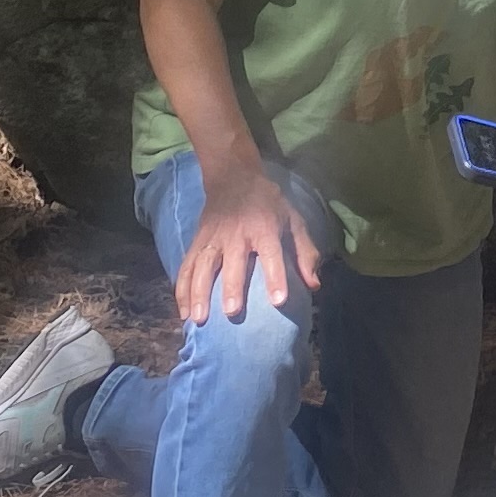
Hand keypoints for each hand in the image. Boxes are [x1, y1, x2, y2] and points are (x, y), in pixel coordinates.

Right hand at [175, 167, 320, 326]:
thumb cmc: (268, 204)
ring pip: (202, 265)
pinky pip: (186, 266)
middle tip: (231, 313)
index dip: (275, 276)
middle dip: (231, 286)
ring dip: (198, 292)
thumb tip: (313, 285)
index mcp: (264, 227)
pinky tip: (184, 313)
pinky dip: (182, 290)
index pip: (271, 252)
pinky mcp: (196, 241)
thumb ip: (305, 252)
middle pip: (232, 262)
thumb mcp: (294, 219)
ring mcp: (212, 237)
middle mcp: (236, 233)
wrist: (233, 177)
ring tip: (198, 319)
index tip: (279, 301)